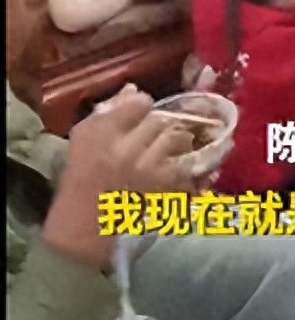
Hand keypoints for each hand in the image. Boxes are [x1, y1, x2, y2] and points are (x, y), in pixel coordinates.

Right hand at [41, 87, 195, 269]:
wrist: (84, 229)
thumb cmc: (80, 182)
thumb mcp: (82, 139)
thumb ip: (109, 111)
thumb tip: (134, 90)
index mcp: (104, 132)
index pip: (141, 102)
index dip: (143, 108)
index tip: (140, 117)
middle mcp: (129, 148)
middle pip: (162, 120)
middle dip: (161, 127)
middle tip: (154, 138)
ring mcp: (150, 170)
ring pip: (179, 140)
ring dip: (177, 144)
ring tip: (167, 153)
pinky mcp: (166, 191)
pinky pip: (188, 167)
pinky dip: (188, 168)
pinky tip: (177, 172)